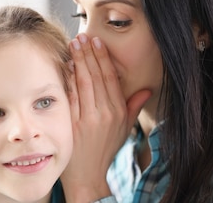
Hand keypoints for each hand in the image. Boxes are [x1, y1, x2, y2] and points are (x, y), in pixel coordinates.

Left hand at [61, 34, 150, 201]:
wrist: (88, 174)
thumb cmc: (105, 150)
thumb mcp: (124, 129)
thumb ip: (133, 107)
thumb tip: (146, 89)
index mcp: (118, 112)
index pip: (110, 78)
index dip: (104, 58)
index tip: (98, 43)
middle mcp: (104, 114)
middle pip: (95, 77)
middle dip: (88, 54)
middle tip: (82, 38)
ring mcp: (87, 119)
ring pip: (82, 83)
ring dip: (77, 62)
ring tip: (73, 46)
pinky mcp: (72, 124)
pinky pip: (70, 96)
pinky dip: (68, 80)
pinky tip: (66, 67)